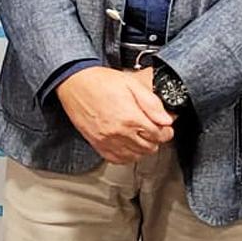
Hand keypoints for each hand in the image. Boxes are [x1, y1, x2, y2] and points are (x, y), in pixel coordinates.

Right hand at [55, 65, 174, 164]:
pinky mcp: (97, 143)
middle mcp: (119, 132)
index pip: (159, 135)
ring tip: (141, 137)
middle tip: (153, 130)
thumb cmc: (100, 81)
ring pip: (135, 156)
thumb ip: (151, 103)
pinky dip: (126, 156)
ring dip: (142, 148)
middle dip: (155, 140)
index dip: (166, 132)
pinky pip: (117, 159)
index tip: (165, 128)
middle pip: (149, 148)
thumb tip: (167, 120)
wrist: (74, 83)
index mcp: (131, 117)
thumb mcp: (131, 83)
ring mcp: (107, 140)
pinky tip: (128, 146)